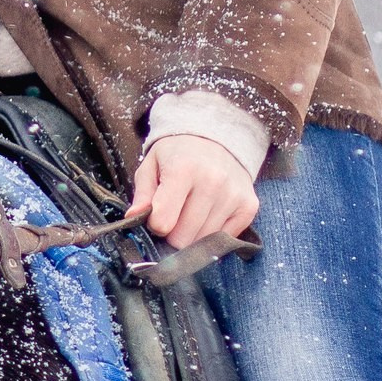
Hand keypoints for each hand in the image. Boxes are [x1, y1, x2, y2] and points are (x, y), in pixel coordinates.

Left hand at [126, 133, 258, 249]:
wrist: (217, 137)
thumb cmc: (178, 154)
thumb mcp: (151, 164)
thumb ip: (142, 193)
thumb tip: (133, 218)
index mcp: (183, 169)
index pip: (162, 222)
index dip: (155, 224)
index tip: (157, 214)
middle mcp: (212, 182)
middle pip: (183, 238)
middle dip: (173, 233)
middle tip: (174, 215)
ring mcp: (233, 196)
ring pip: (204, 242)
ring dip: (193, 234)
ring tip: (192, 212)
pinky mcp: (249, 207)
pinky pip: (226, 240)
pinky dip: (213, 233)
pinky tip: (209, 214)